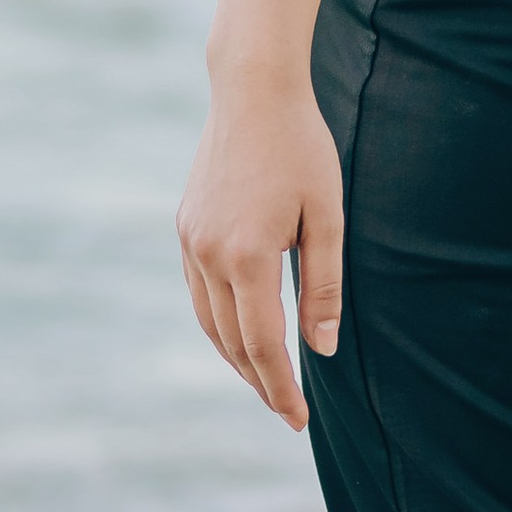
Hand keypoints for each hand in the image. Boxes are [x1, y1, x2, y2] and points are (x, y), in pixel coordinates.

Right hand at [176, 75, 345, 431]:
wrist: (253, 91)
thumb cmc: (302, 148)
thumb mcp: (327, 216)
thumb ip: (323, 286)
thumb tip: (322, 349)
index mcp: (247, 256)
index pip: (263, 345)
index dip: (281, 388)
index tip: (298, 420)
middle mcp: (208, 254)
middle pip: (231, 342)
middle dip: (260, 381)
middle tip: (287, 411)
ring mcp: (190, 240)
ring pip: (208, 321)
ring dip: (236, 356)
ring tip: (266, 379)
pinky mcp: (184, 226)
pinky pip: (197, 292)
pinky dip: (218, 321)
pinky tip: (240, 330)